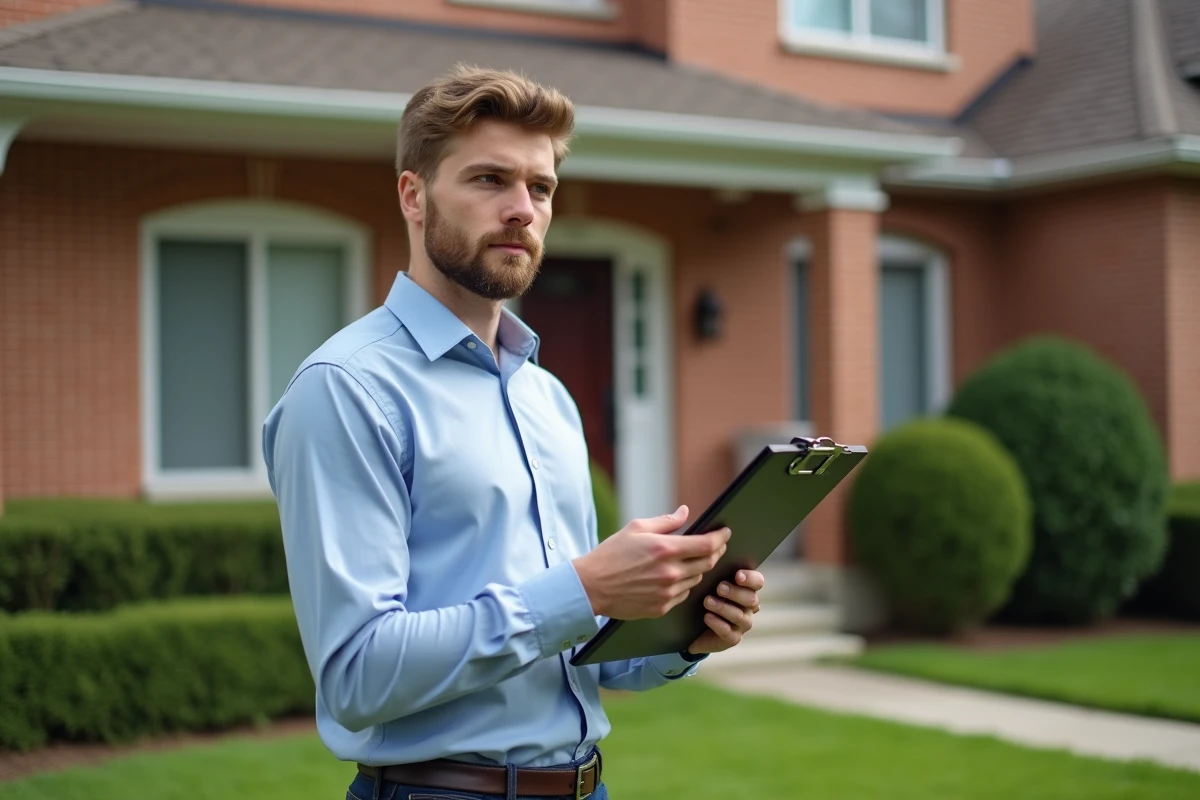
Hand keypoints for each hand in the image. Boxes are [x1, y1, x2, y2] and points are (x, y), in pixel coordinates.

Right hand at [572, 505, 729, 620]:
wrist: (591, 586)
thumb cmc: (611, 554)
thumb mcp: (636, 528)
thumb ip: (665, 521)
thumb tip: (686, 512)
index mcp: (665, 549)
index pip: (707, 544)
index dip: (720, 538)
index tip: (725, 532)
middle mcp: (670, 573)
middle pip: (708, 563)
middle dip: (715, 552)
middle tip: (716, 545)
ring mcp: (667, 593)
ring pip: (697, 579)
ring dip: (699, 568)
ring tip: (693, 559)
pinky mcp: (662, 607)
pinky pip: (684, 594)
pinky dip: (685, 584)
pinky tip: (677, 576)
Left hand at [686, 569, 764, 655]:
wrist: (696, 625)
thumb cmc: (706, 596)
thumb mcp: (709, 582)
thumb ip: (715, 572)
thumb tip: (711, 555)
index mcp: (747, 589)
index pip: (758, 581)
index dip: (750, 578)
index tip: (737, 576)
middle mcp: (749, 606)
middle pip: (751, 598)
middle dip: (735, 592)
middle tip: (720, 588)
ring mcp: (742, 624)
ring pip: (740, 616)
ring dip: (723, 608)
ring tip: (707, 601)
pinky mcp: (732, 638)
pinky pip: (729, 632)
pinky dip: (718, 624)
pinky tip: (707, 617)